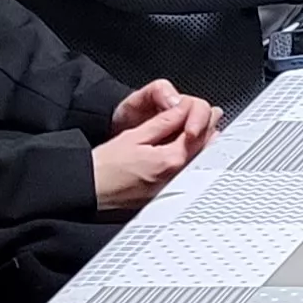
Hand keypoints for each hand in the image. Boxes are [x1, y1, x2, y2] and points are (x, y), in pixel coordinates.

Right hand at [92, 83, 220, 208]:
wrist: (89, 189)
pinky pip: (187, 173)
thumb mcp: (135, 136)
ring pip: (198, 162)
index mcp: (170, 160)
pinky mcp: (165, 193)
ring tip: (207, 129)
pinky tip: (191, 151)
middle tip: (213, 115)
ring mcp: (172, 187)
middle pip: (203, 149)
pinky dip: (193, 159)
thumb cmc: (105, 167)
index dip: (202, 117)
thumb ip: (163, 123)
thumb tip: (181, 110)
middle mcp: (175, 177)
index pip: (197, 134)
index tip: (203, 108)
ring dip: (204, 144)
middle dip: (209, 130)